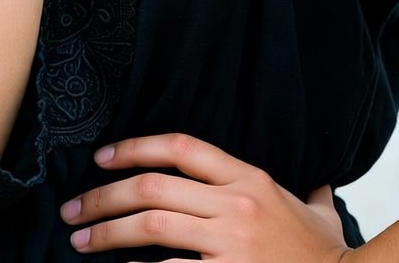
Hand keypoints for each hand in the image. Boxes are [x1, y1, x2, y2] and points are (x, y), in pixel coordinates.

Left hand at [60, 133, 350, 261]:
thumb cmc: (325, 255)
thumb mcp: (315, 211)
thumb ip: (307, 192)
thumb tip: (316, 185)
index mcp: (247, 178)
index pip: (178, 147)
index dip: (133, 148)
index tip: (101, 159)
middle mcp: (234, 205)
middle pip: (151, 188)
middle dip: (103, 197)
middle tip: (73, 211)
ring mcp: (229, 244)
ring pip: (149, 227)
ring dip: (106, 233)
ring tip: (81, 243)